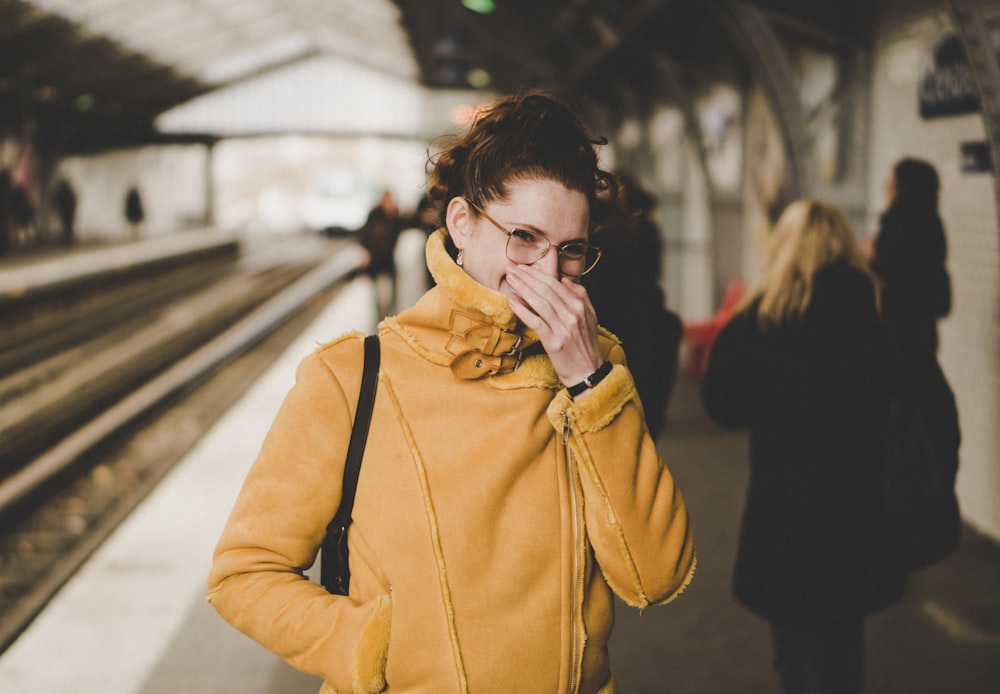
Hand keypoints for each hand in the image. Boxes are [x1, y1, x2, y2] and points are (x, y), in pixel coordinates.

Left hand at [505, 264, 602, 386]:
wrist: (588, 372)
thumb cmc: (586, 345)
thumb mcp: (590, 317)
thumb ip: (580, 296)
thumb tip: (565, 279)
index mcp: (579, 306)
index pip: (555, 284)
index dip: (537, 274)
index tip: (523, 268)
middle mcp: (572, 315)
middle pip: (545, 290)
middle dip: (526, 277)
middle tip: (511, 269)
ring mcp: (563, 328)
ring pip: (539, 303)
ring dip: (522, 289)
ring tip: (510, 280)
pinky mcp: (553, 342)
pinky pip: (535, 322)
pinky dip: (523, 311)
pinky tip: (512, 302)